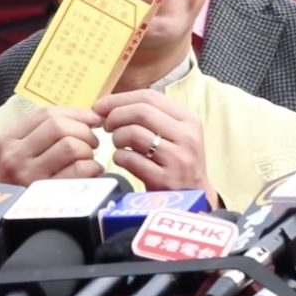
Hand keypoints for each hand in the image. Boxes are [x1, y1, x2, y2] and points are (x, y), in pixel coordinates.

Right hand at [0, 106, 103, 186]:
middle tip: (91, 142)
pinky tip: (91, 172)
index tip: (93, 118)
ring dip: (87, 150)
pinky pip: (79, 169)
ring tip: (87, 158)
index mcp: (8, 138)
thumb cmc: (22, 180)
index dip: (75, 113)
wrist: (8, 220)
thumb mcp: (21, 151)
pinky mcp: (46, 194)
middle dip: (83, 131)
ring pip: (70, 146)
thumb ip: (46, 132)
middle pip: (58, 126)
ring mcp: (29, 175)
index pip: (46, 113)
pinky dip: (93, 167)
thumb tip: (90, 116)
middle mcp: (15, 154)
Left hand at [93, 90, 217, 206]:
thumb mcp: (173, 133)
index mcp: (188, 119)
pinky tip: (123, 160)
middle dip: (115, 116)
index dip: (119, 99)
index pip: (149, 96)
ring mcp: (178, 158)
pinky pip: (130, 159)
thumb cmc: (175, 161)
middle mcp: (187, 136)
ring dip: (117, 137)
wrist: (194, 198)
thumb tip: (108, 104)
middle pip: (140, 111)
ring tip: (118, 144)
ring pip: (133, 133)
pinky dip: (119, 157)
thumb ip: (149, 116)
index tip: (100, 106)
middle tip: (106, 126)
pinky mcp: (165, 179)